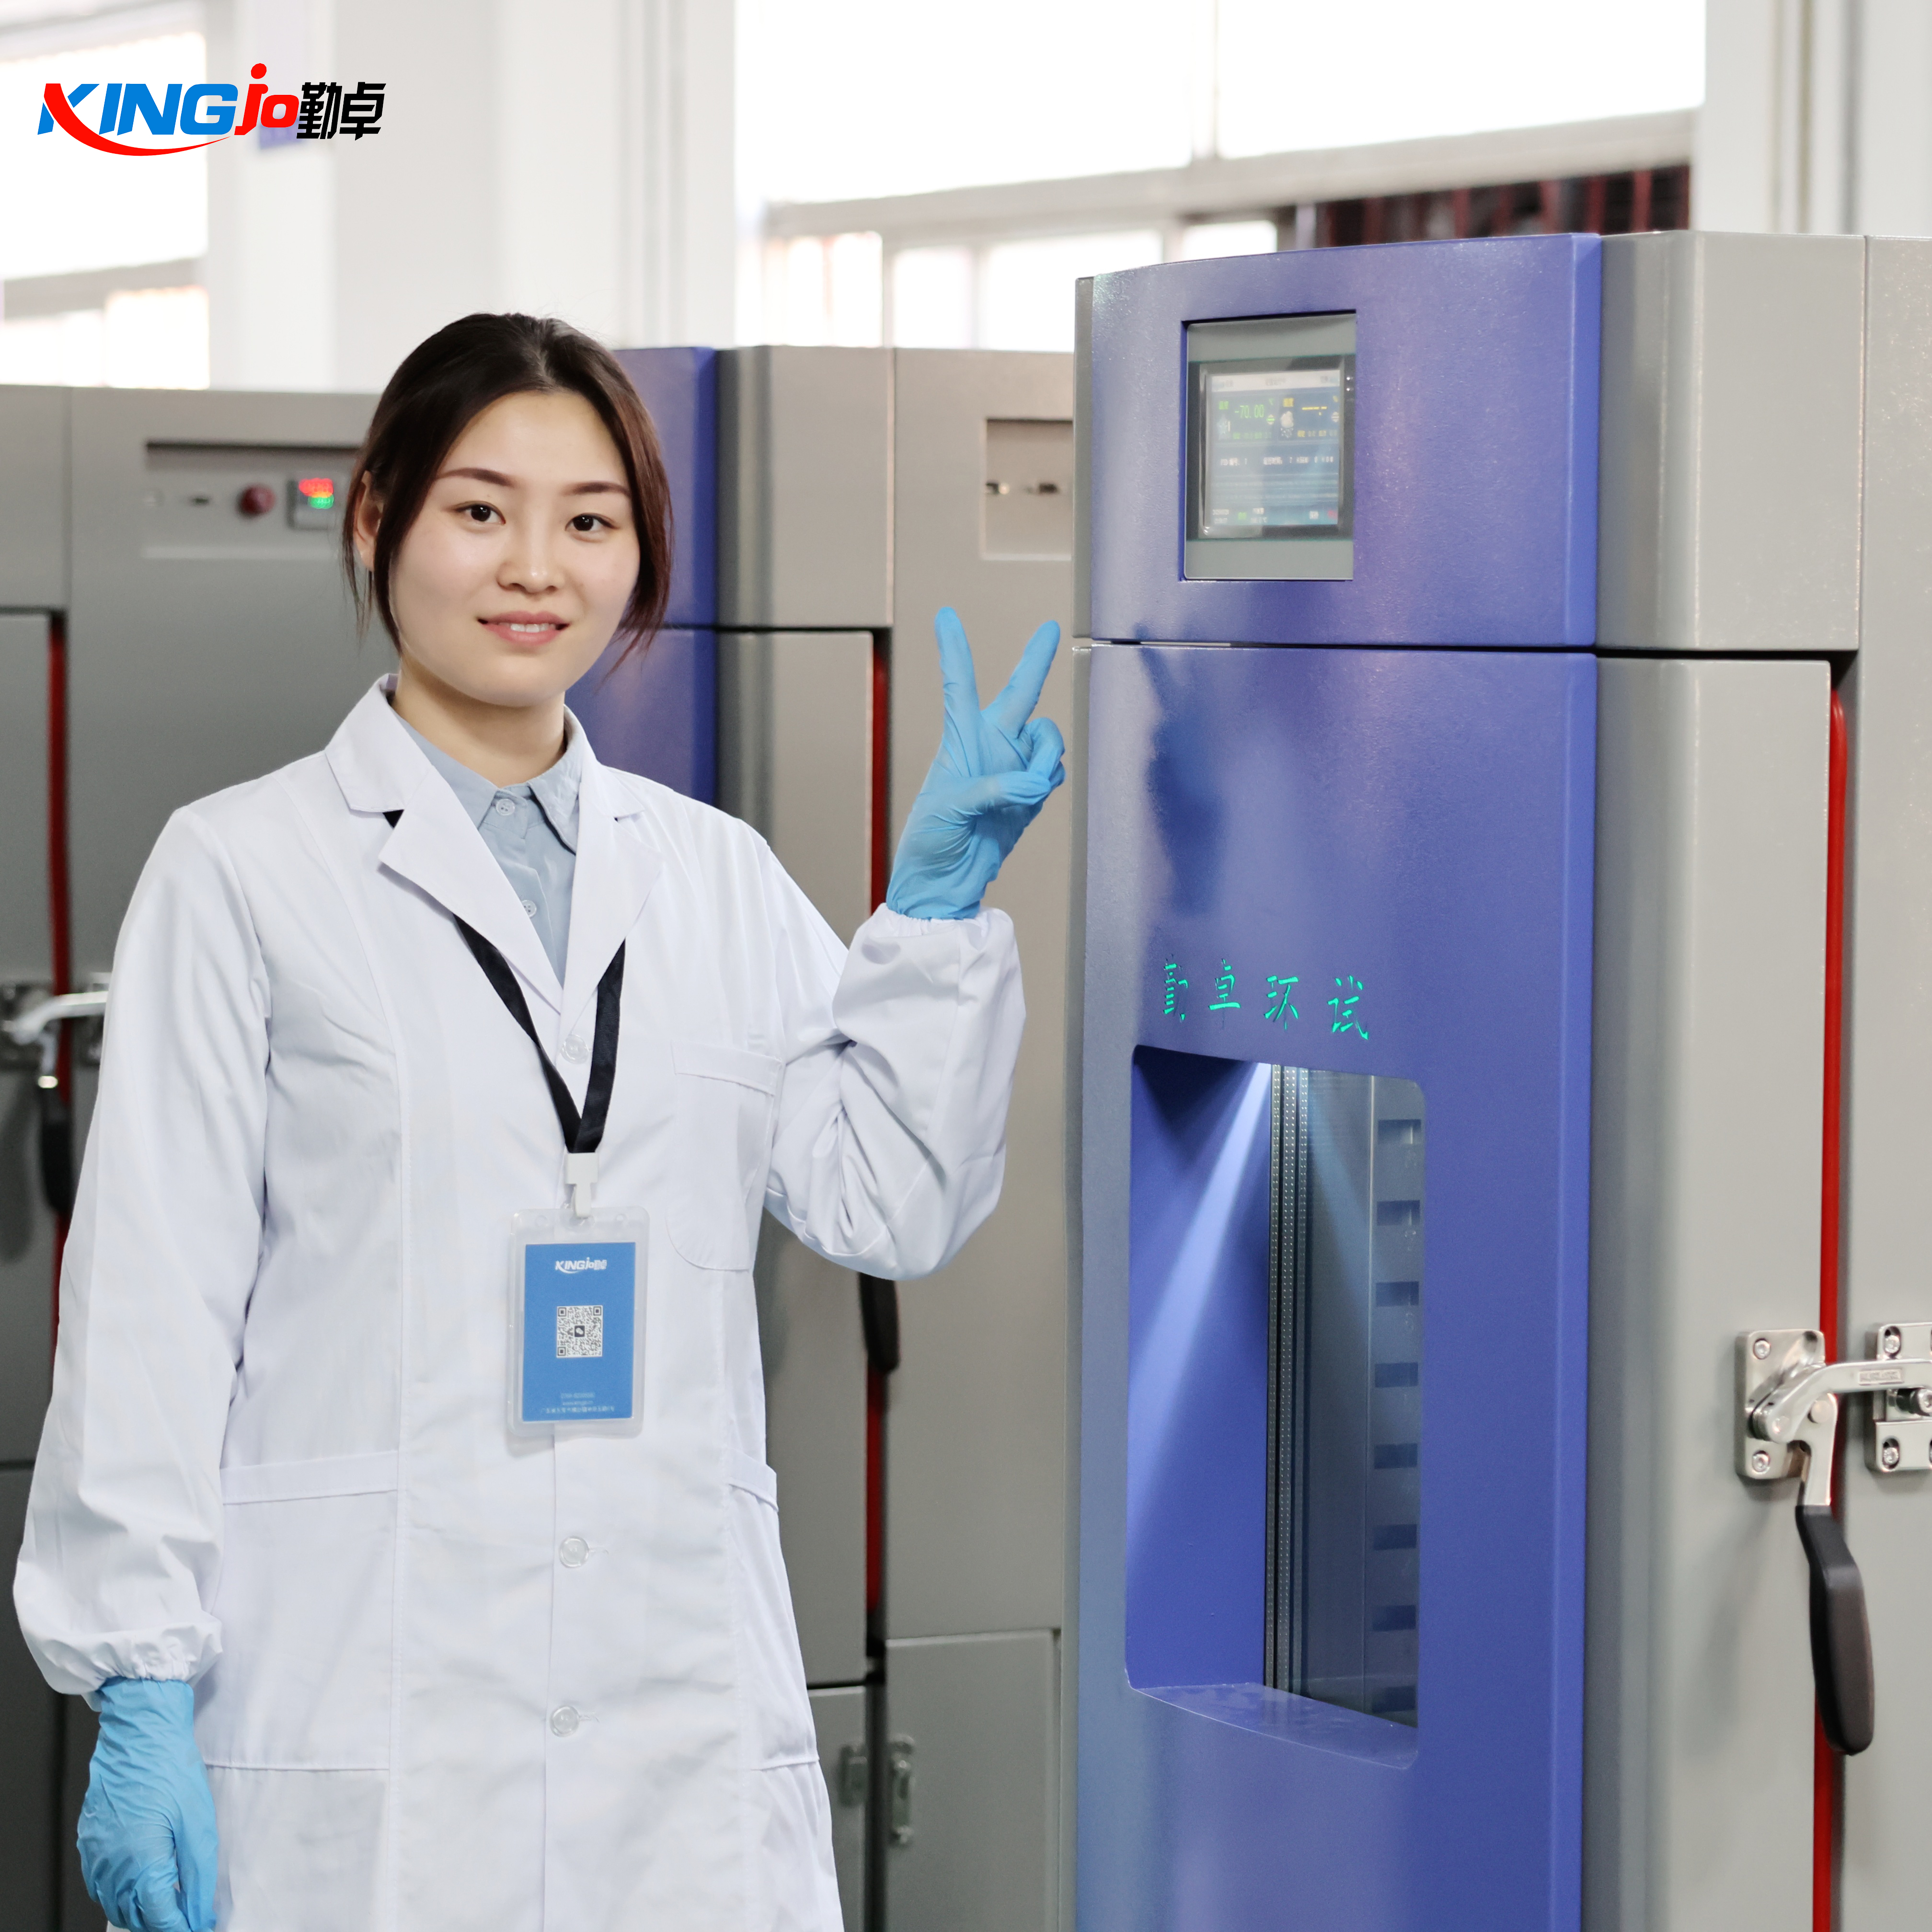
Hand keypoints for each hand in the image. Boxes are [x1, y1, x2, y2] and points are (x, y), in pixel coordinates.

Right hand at [79, 1678, 217, 1931]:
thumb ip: (199, 1876)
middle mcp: (112, 1868)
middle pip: (137, 1917)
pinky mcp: (91, 1845)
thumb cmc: (171, 1772)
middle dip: (163, 1920)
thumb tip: (200, 1914)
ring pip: (117, 1904)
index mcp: (140, 1865)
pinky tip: (143, 1880)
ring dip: (143, 1909)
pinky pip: (103, 1884)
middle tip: (189, 1912)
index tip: (199, 1926)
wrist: (140, 1735)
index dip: (182, 1926)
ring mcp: (96, 1857)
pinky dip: (123, 1891)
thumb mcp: (199, 1825)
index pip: (160, 1919)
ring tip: (171, 1898)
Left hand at [886, 608, 1064, 919]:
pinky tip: (1030, 801)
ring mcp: (1013, 769)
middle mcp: (990, 747)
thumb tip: (1034, 783)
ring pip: (1049, 740)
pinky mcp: (1030, 795)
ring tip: (1028, 791)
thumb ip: (991, 790)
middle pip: (1019, 694)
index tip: (945, 616)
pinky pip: (1054, 774)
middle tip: (1051, 629)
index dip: (954, 650)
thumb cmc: (928, 843)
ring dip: (1046, 759)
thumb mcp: (948, 811)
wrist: (944, 885)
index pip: (959, 687)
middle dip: (1035, 661)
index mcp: (960, 742)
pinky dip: (1049, 784)